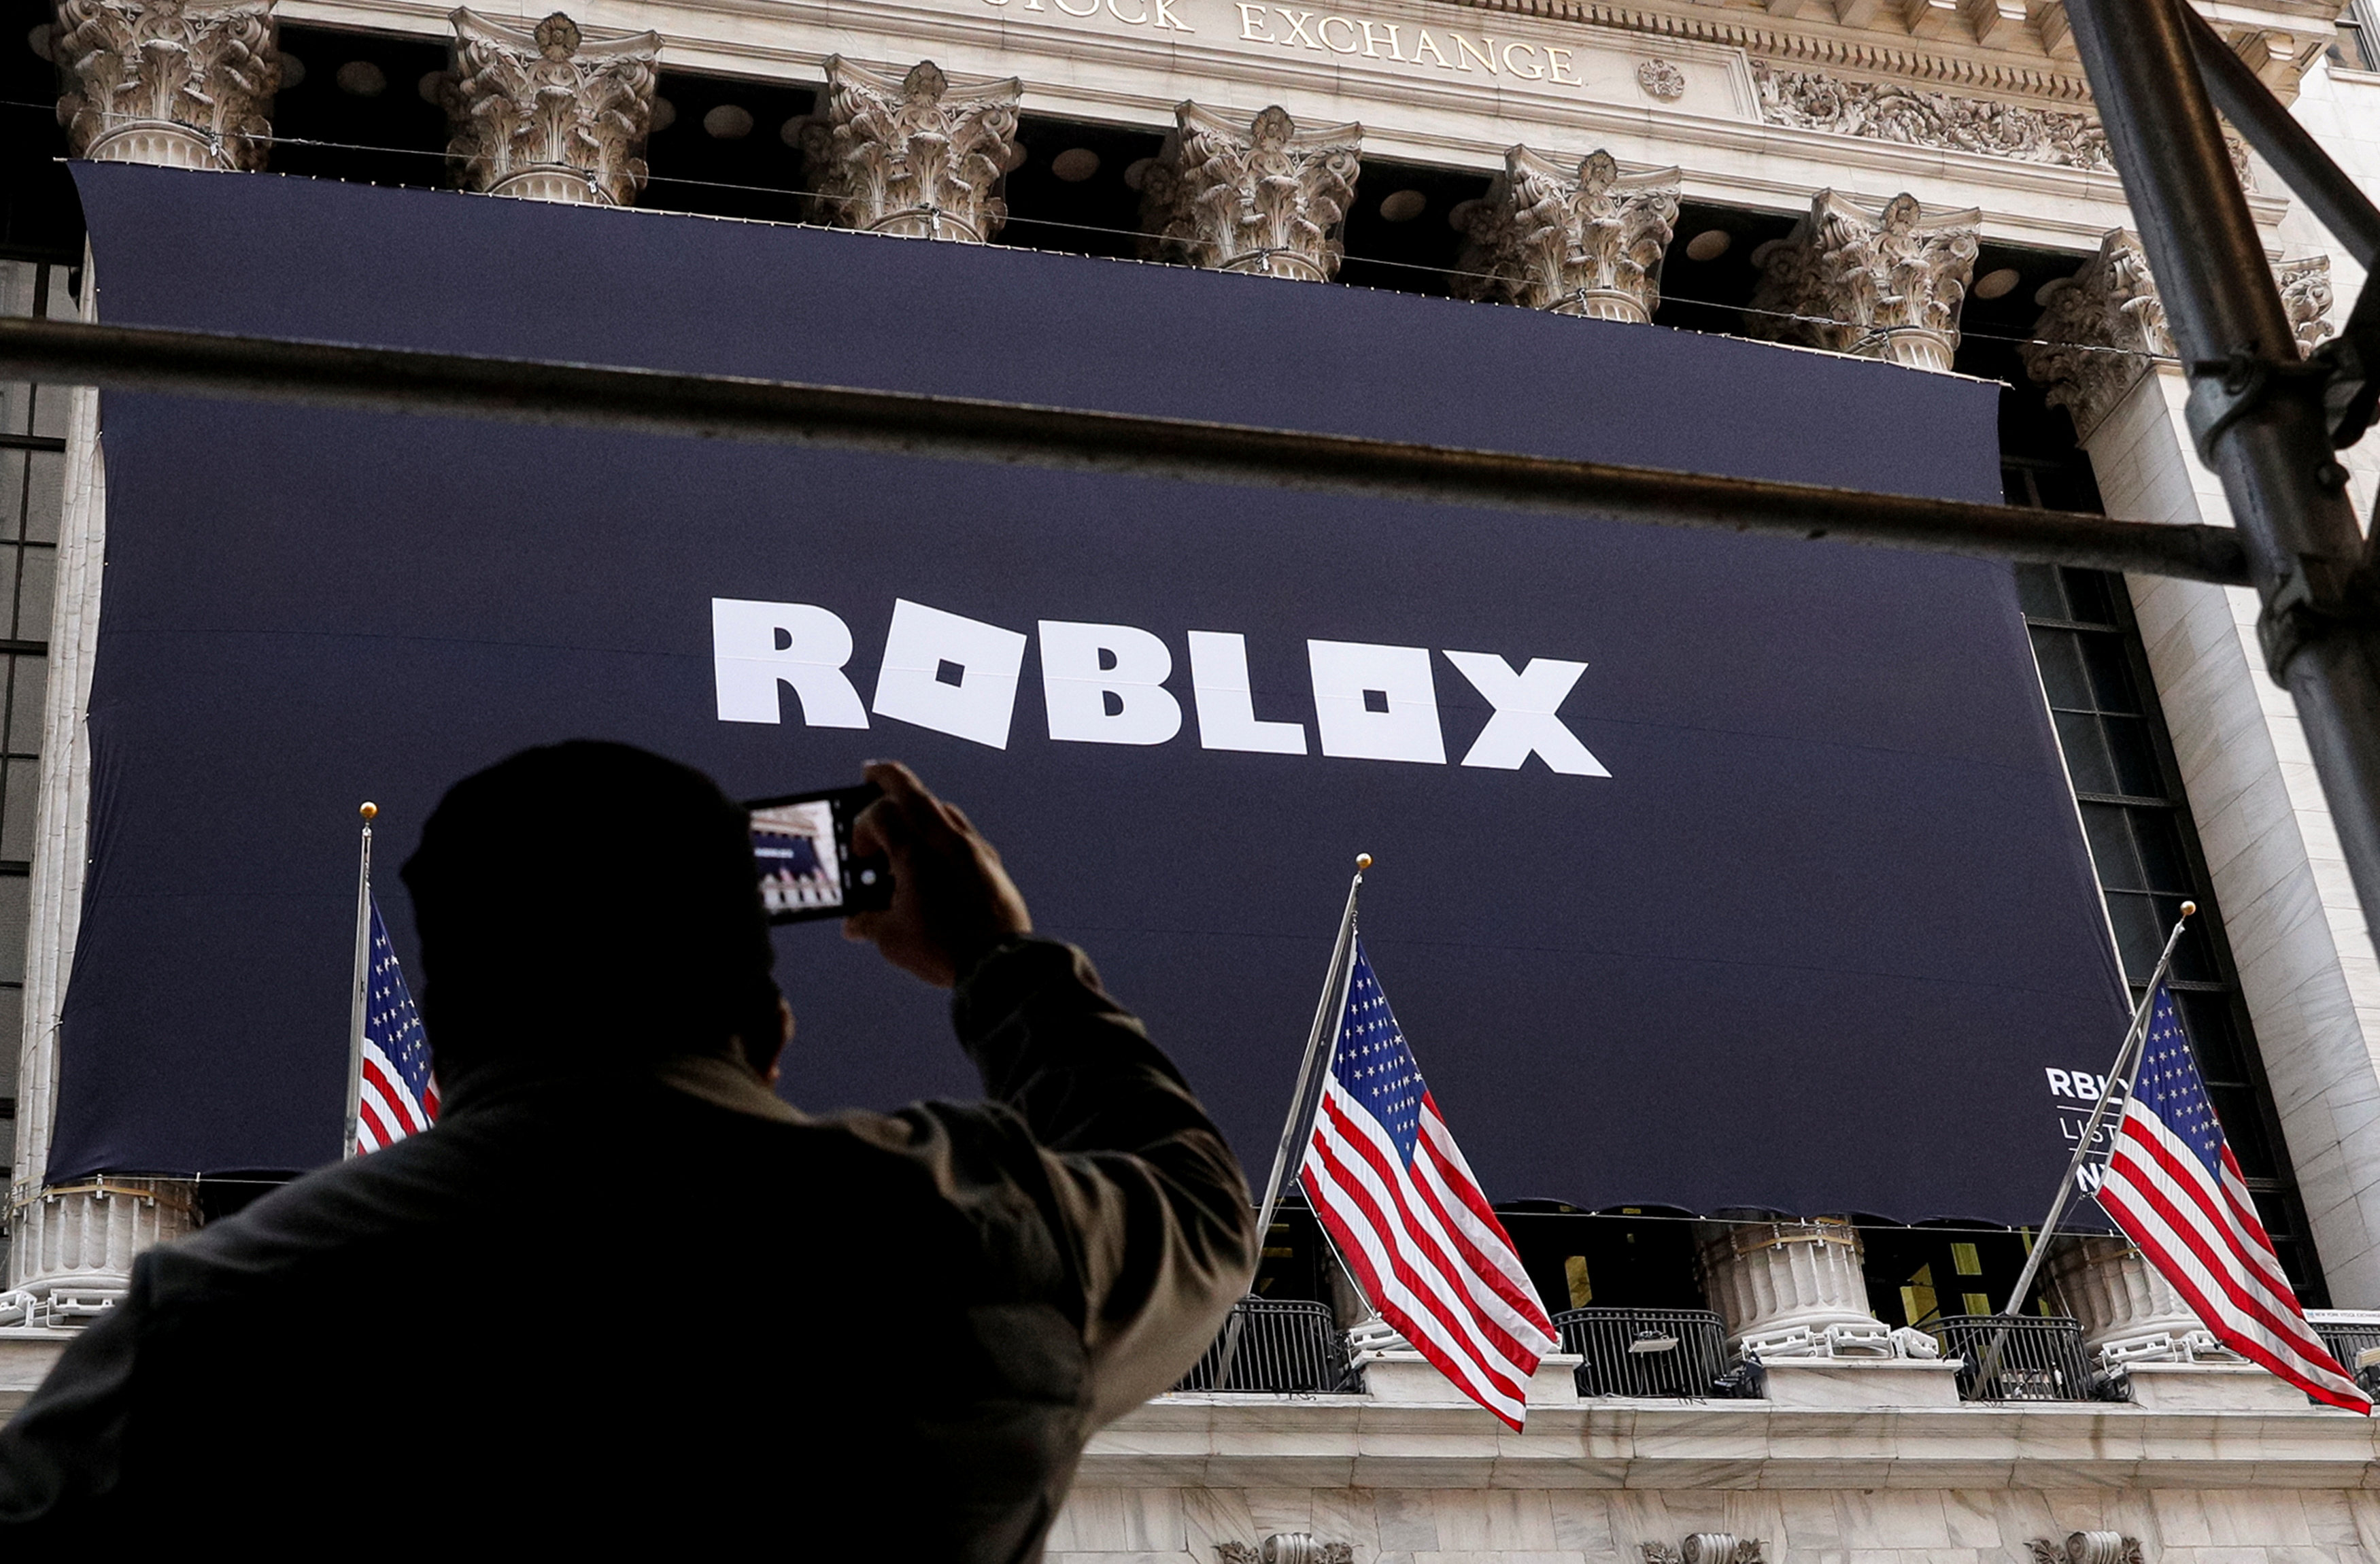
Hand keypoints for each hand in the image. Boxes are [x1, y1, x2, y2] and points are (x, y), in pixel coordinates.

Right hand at [843, 761, 1031, 987]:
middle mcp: (946, 841)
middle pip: (913, 791)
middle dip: (887, 778)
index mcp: (915, 853)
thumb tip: (854, 925)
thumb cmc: (943, 949)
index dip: (862, 828)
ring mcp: (973, 849)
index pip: (880, 815)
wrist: (999, 963)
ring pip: (942, 809)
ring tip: (904, 824)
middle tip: (871, 772)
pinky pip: (963, 833)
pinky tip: (936, 852)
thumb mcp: (892, 939)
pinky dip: (943, 832)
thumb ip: (868, 923)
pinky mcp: (991, 864)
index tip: (860, 854)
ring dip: (919, 808)